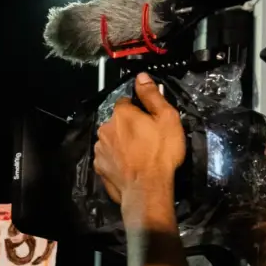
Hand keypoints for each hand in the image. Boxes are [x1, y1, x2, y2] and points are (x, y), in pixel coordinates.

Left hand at [94, 73, 185, 207]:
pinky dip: (116, 161)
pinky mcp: (99, 168)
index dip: (138, 110)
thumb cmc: (160, 152)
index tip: (149, 121)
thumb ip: (151, 96)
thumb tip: (141, 76)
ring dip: (121, 144)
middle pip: (117, 122)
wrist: (147, 188)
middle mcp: (105, 128)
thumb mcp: (166, 118)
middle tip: (146, 140)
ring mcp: (100, 150)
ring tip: (138, 156)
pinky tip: (128, 167)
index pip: (126, 102)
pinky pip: (108, 158)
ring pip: (111, 140)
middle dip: (128, 128)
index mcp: (120, 114)